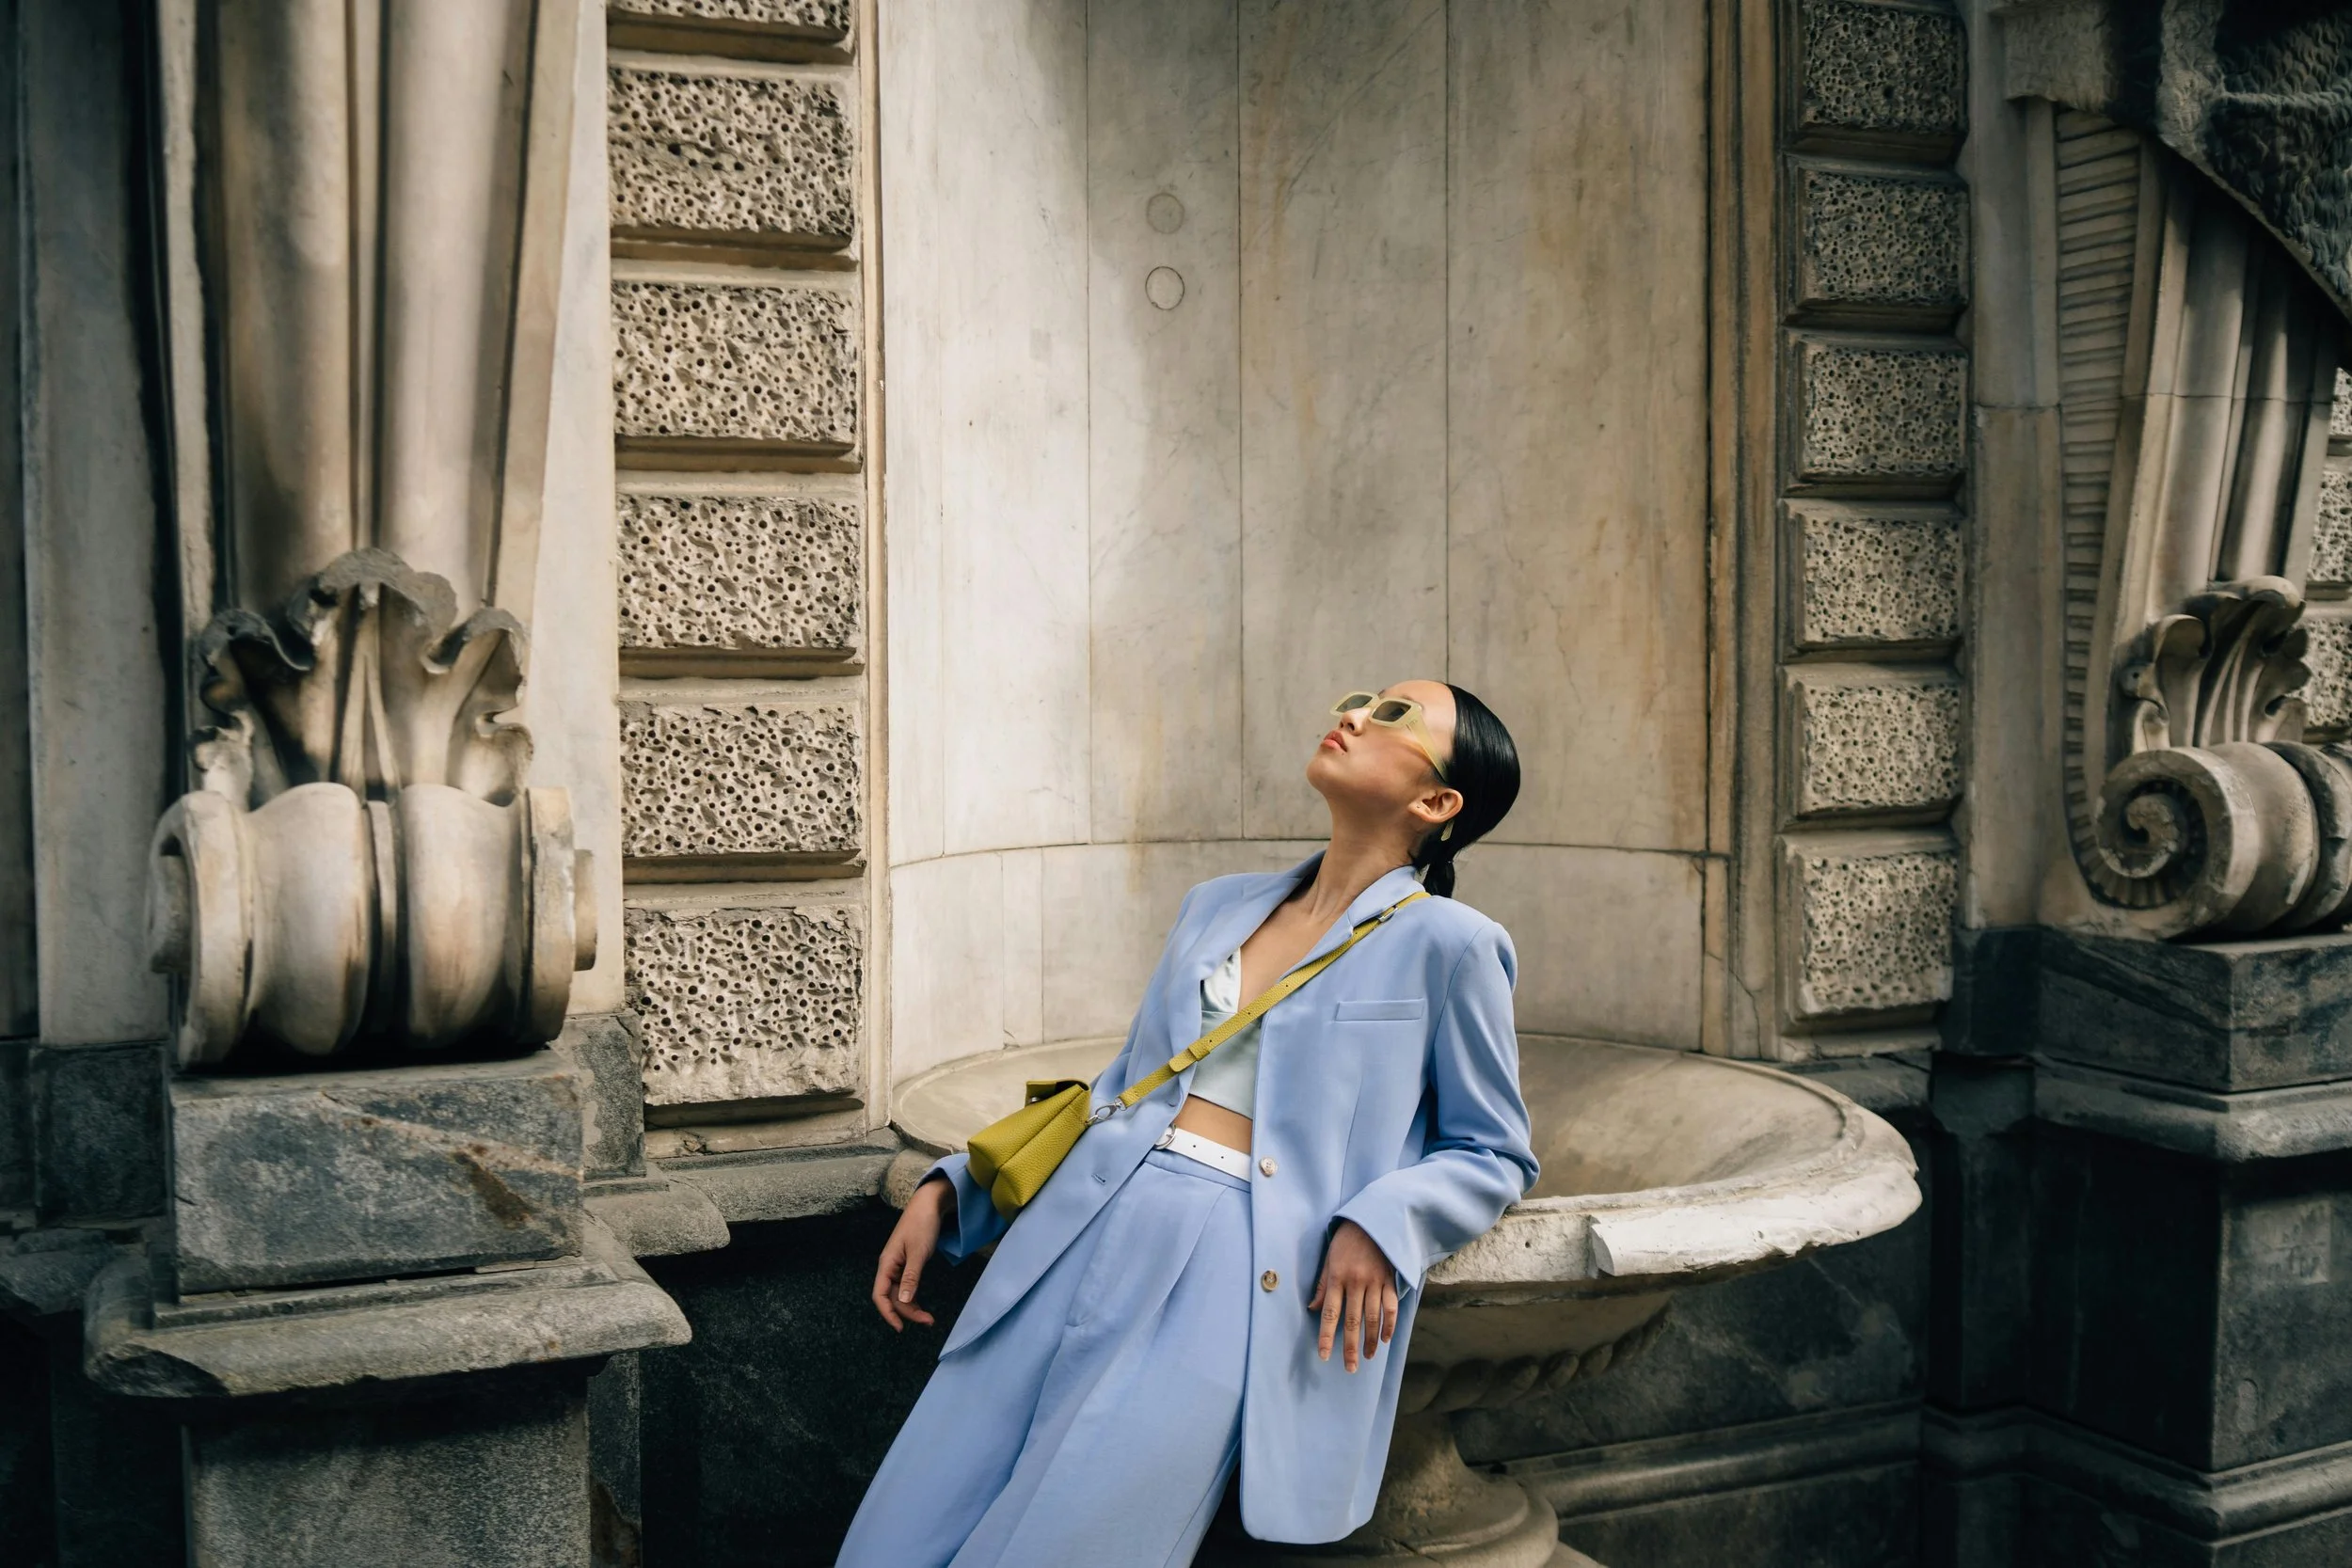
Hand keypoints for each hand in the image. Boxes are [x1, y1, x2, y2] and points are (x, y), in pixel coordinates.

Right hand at [871, 1175, 952, 1331]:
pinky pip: (906, 1286)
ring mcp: (898, 1266)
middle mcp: (889, 1267)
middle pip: (892, 1297)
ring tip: (928, 1318)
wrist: (929, 1205)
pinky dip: (913, 1296)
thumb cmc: (922, 1225)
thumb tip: (905, 1301)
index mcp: (886, 1264)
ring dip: (911, 1307)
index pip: (879, 1295)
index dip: (887, 1313)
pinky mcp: (907, 1264)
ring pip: (900, 1294)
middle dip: (907, 1312)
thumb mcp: (919, 1252)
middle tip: (928, 1321)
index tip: (900, 1328)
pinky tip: (921, 1304)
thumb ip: (911, 1277)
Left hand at [1308, 1220, 1398, 1372]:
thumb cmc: (1346, 1240)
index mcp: (1337, 1278)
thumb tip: (1313, 1309)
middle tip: (1350, 1368)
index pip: (1330, 1313)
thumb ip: (1322, 1285)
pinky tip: (1385, 1338)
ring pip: (1373, 1318)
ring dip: (1371, 1340)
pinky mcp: (1389, 1280)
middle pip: (1353, 1321)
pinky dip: (1389, 1324)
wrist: (1373, 1219)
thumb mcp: (1328, 1259)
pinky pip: (1390, 1306)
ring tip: (1367, 1357)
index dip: (1327, 1336)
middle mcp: (1356, 1282)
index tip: (1324, 1355)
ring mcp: (1375, 1282)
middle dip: (1350, 1347)